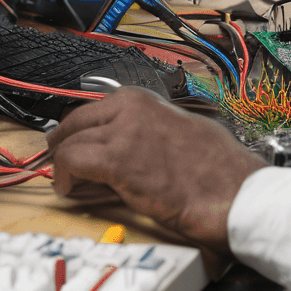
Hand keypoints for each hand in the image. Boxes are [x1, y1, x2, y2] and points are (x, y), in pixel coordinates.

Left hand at [47, 87, 264, 256]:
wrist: (232, 191)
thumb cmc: (220, 168)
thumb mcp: (186, 130)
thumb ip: (156, 130)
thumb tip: (140, 141)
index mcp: (149, 100)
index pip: (97, 108)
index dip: (81, 128)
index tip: (74, 140)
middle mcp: (133, 108)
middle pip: (77, 120)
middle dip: (63, 140)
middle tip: (58, 158)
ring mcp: (124, 131)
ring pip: (69, 141)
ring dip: (62, 163)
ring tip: (66, 180)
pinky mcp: (117, 160)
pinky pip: (71, 162)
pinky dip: (64, 177)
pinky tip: (69, 189)